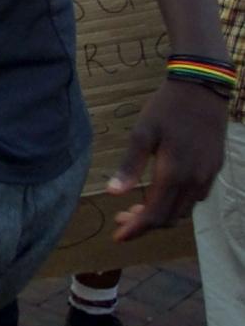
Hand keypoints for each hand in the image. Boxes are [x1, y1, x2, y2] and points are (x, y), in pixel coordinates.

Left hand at [107, 78, 226, 241]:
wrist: (201, 89)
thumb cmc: (166, 109)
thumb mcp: (142, 133)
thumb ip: (129, 166)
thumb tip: (112, 194)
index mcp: (175, 173)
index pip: (154, 214)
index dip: (135, 229)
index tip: (117, 236)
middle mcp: (195, 180)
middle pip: (169, 217)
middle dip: (144, 224)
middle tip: (120, 218)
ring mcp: (207, 175)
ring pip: (184, 210)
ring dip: (160, 215)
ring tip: (135, 208)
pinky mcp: (213, 168)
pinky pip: (195, 198)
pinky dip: (176, 204)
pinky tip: (160, 194)